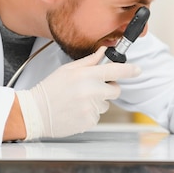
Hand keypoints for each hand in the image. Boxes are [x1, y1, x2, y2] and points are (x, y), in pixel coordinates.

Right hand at [16, 47, 140, 139]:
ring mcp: (91, 108)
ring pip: (106, 104)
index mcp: (87, 75)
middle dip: (108, 88)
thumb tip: (103, 51)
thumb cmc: (50, 89)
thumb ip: (89, 61)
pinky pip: (97, 116)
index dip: (130, 70)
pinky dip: (89, 114)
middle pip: (116, 90)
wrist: (35, 112)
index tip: (138, 70)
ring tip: (78, 101)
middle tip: (92, 88)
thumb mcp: (68, 69)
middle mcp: (92, 91)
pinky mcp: (89, 121)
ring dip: (97, 102)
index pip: (116, 70)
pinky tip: (76, 110)